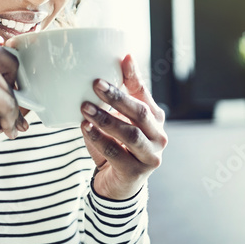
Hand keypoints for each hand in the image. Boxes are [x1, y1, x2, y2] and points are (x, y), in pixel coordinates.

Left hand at [80, 54, 167, 200]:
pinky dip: (99, 139)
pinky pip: (116, 152)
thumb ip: (118, 96)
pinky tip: (85, 128)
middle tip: (96, 84)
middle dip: (117, 97)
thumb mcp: (119, 120)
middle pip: (140, 112)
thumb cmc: (117, 146)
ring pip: (130, 134)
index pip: (144, 93)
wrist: (117, 185)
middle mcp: (159, 136)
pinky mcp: (137, 172)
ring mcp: (151, 156)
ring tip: (85, 108)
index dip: (133, 75)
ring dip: (106, 119)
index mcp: (155, 118)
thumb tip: (120, 58)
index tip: (121, 58)